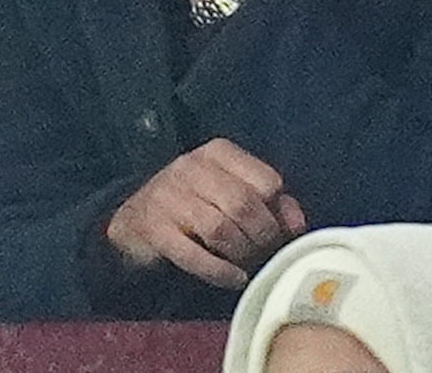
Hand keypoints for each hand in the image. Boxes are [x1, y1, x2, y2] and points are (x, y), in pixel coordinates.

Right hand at [105, 138, 306, 288]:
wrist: (133, 222)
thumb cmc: (193, 206)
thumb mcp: (231, 193)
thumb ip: (270, 202)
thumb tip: (297, 223)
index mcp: (217, 152)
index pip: (266, 180)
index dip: (279, 213)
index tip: (280, 234)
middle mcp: (190, 166)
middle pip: (244, 204)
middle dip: (262, 238)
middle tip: (265, 256)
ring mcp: (168, 195)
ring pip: (221, 228)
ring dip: (242, 254)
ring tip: (248, 266)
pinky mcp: (153, 227)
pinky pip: (194, 254)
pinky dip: (219, 271)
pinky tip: (233, 278)